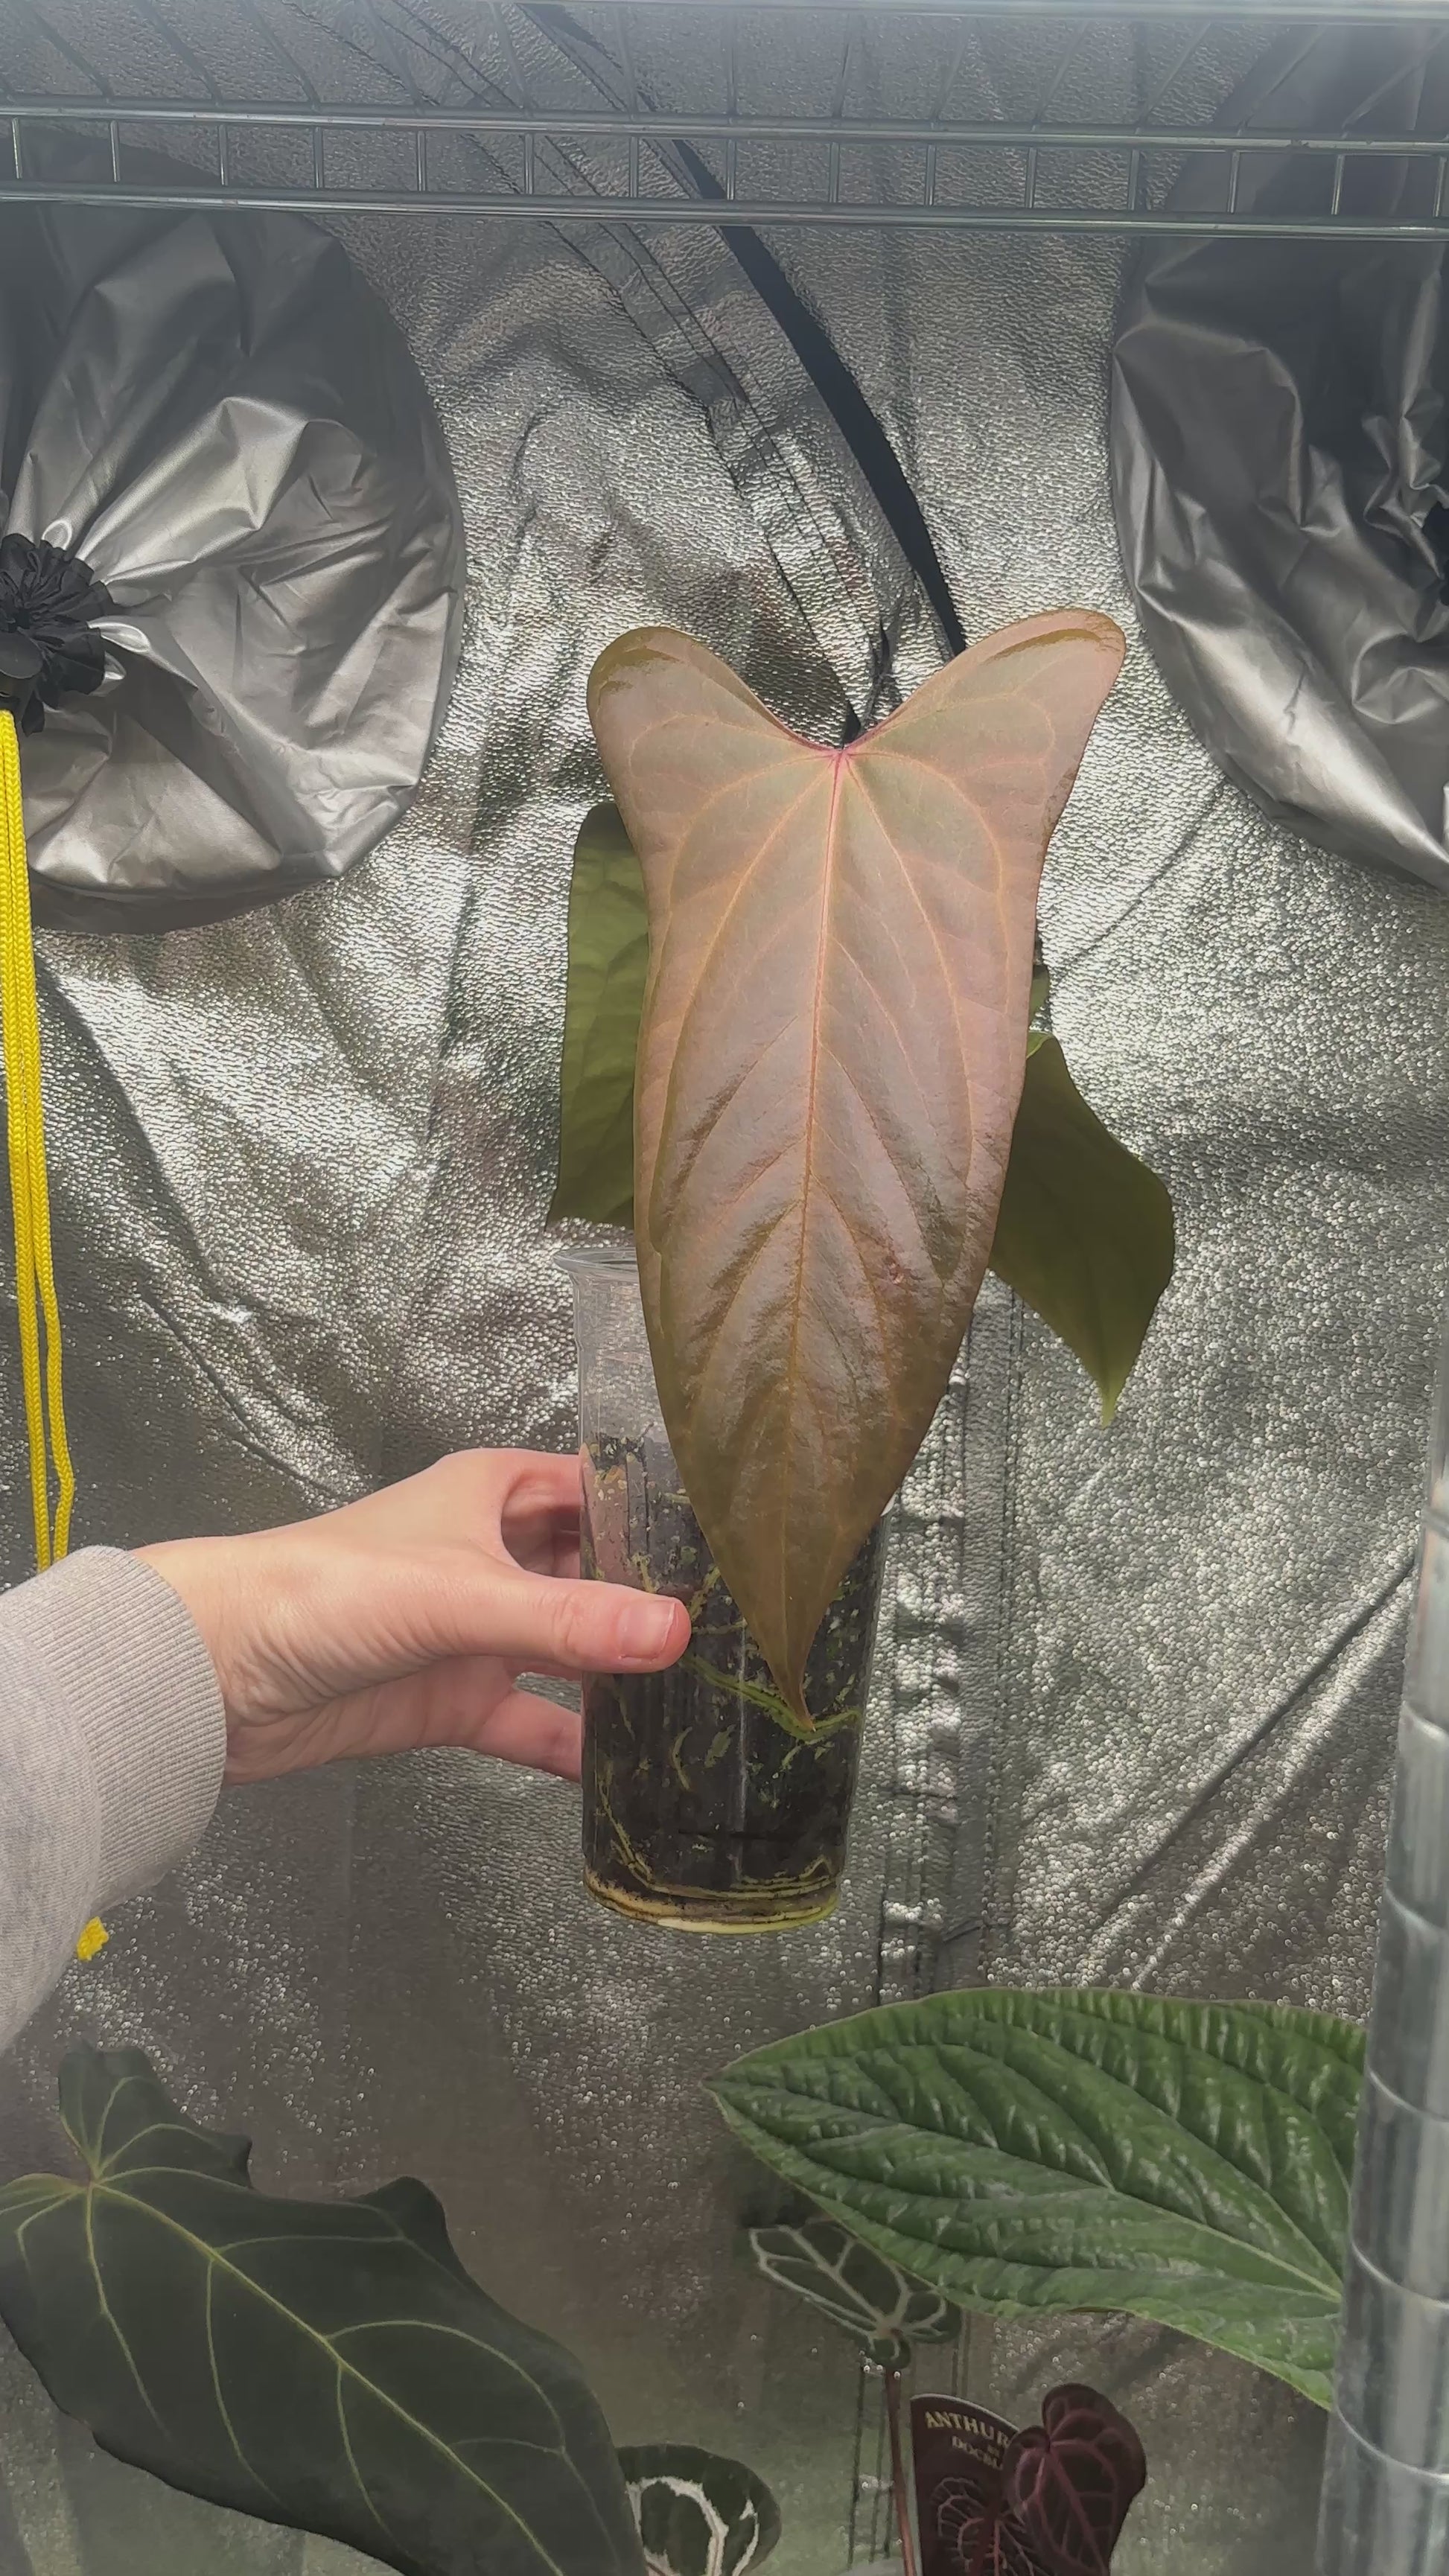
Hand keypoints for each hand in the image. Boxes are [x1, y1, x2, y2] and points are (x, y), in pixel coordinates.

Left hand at [135, 1449, 688, 1787]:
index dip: (664, 1510)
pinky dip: (575, 1745)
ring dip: (623, 1676)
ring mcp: (477, 1632)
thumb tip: (675, 1634)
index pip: (599, 1487)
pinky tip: (631, 1770)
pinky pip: (534, 1724)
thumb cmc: (326, 1592)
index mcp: (494, 1492)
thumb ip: (568, 1620)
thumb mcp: (459, 1596)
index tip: (743, 1545)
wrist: (216, 1673)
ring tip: (709, 1702)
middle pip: (596, 1571)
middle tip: (745, 1634)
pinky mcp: (455, 1700)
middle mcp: (494, 1553)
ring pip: (572, 1650)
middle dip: (657, 1600)